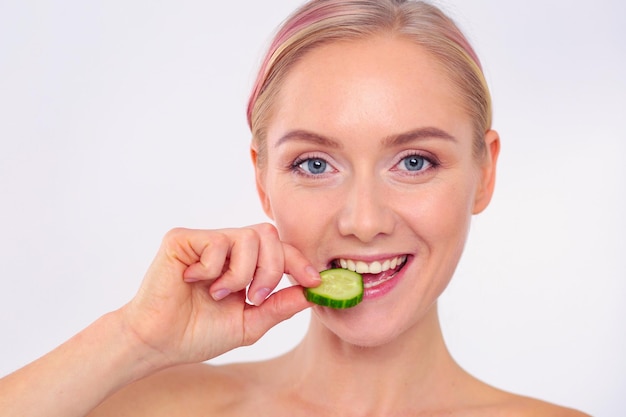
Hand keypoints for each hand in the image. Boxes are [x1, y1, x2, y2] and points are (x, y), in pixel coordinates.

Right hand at [119, 223, 319, 367]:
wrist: (158, 342)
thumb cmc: (198, 333)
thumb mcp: (249, 323)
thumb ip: (279, 306)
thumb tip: (312, 293)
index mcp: (243, 264)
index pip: (279, 249)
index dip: (299, 262)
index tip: (314, 281)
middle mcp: (227, 247)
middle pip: (269, 235)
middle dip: (272, 269)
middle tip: (254, 296)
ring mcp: (205, 240)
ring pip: (248, 237)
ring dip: (241, 273)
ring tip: (219, 293)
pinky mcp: (183, 239)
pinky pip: (218, 242)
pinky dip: (214, 268)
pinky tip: (195, 281)